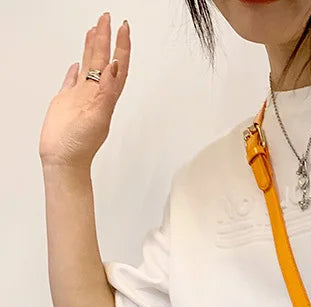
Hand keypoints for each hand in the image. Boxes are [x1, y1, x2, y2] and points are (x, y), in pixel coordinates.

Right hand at [39, 12, 130, 168]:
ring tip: (95, 30)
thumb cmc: (80, 144)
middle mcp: (94, 94)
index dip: (121, 46)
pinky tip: (77, 63)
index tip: (123, 27)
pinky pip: (72, 81)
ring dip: (93, 49)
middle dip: (106, 39)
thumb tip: (116, 67)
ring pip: (88, 67)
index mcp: (105, 97)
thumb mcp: (97, 116)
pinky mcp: (67, 102)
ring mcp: (81, 98)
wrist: (64, 160)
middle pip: (102, 61)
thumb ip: (107, 91)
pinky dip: (76, 70)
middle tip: (108, 18)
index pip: (116, 66)